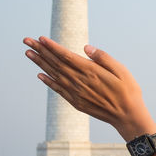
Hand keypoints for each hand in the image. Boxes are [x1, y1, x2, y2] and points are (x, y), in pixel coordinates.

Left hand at [23, 36, 154, 140]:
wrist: (128, 117)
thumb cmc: (128, 91)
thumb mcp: (122, 71)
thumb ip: (104, 58)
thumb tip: (85, 48)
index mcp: (91, 71)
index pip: (66, 56)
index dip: (52, 47)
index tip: (40, 38)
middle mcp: (80, 82)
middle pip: (55, 63)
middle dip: (40, 51)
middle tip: (27, 41)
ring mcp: (76, 93)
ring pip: (54, 75)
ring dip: (40, 63)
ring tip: (28, 53)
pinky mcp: (76, 102)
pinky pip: (58, 90)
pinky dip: (48, 82)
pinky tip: (40, 75)